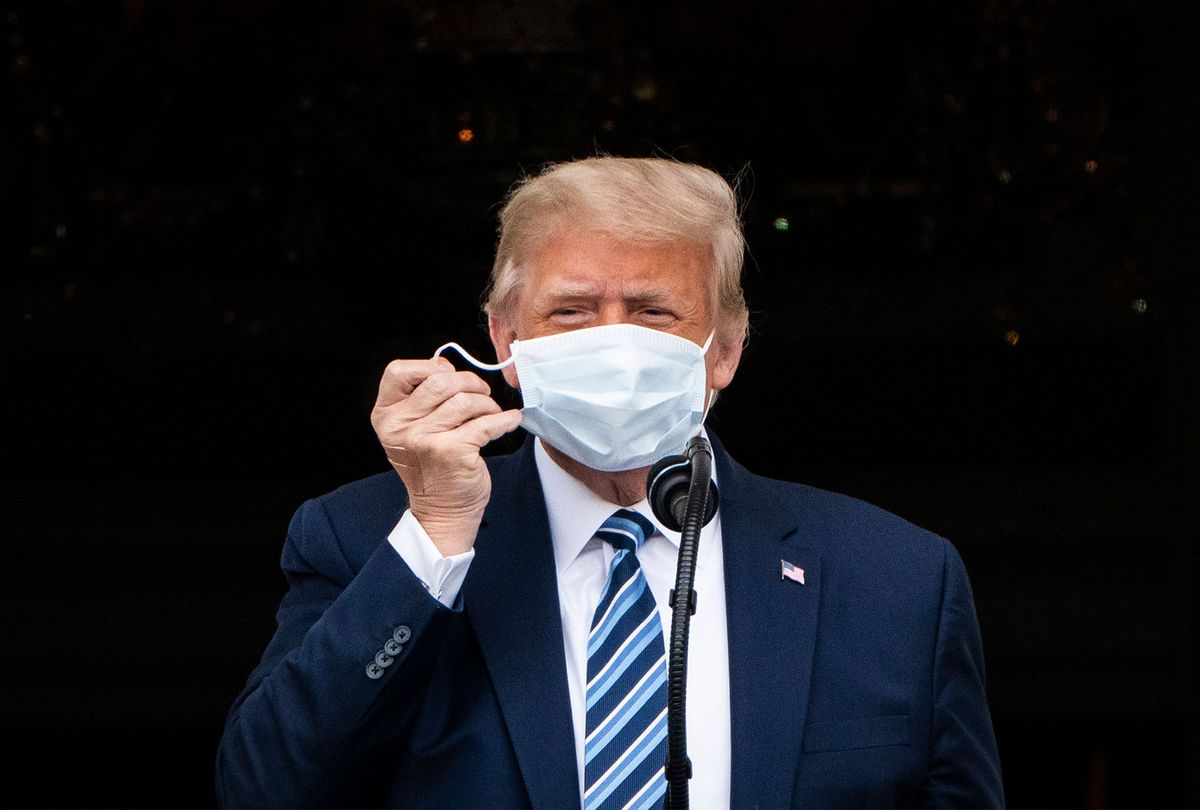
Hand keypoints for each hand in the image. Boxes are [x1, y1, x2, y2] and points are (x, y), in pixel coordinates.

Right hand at [370, 357, 522, 555]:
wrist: (441, 511)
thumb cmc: (431, 465)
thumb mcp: (412, 429)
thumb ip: (422, 398)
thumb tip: (445, 363)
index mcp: (386, 415)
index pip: (398, 371)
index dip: (428, 366)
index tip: (448, 374)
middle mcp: (400, 426)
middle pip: (440, 381)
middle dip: (469, 382)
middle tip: (482, 394)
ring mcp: (424, 440)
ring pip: (465, 400)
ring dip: (487, 403)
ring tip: (492, 413)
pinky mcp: (451, 452)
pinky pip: (486, 423)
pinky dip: (504, 419)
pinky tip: (510, 420)